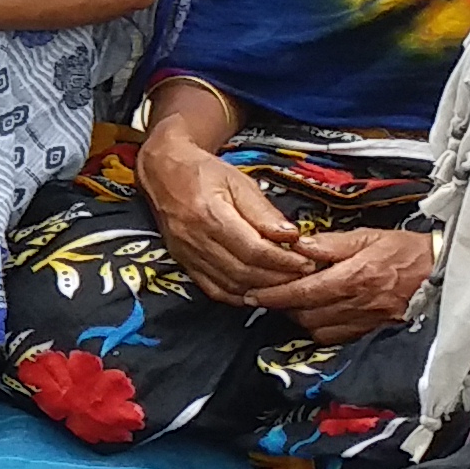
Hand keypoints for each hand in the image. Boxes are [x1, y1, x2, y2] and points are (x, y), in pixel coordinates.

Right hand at [140, 133, 317, 308]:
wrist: (163, 172)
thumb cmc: (203, 172)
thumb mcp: (239, 181)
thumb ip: (264, 211)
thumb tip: (292, 236)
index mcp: (209, 214)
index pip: (253, 249)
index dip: (283, 261)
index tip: (306, 262)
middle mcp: (195, 238)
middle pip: (243, 271)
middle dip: (278, 278)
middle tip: (303, 275)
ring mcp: (186, 254)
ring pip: (231, 285)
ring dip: (262, 290)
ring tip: (286, 284)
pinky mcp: (183, 262)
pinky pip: (213, 289)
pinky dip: (239, 296)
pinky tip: (257, 291)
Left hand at [269, 228, 431, 341]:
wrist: (442, 272)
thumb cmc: (405, 251)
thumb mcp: (367, 236)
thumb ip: (330, 243)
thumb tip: (297, 244)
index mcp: (355, 277)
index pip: (304, 291)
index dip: (274, 295)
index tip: (253, 294)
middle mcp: (359, 303)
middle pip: (306, 313)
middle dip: (283, 306)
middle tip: (269, 295)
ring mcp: (367, 320)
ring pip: (318, 329)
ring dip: (299, 318)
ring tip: (291, 303)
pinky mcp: (373, 330)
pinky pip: (336, 337)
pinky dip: (320, 328)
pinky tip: (316, 315)